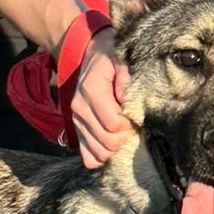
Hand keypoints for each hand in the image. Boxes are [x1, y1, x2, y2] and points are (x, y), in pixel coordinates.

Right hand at [69, 27, 131, 168]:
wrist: (90, 55)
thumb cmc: (111, 56)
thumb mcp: (122, 58)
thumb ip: (127, 78)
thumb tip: (130, 103)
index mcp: (91, 90)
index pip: (113, 124)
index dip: (130, 125)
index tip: (137, 117)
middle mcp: (79, 109)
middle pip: (106, 142)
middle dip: (125, 139)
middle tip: (134, 127)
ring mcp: (76, 122)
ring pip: (97, 153)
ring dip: (115, 150)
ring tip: (124, 136)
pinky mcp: (76, 131)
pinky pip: (88, 157)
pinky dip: (101, 157)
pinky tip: (112, 148)